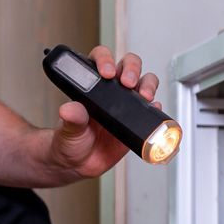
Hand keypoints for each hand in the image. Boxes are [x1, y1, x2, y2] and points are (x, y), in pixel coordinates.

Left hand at [47, 45, 160, 179]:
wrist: (79, 164)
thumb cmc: (70, 140)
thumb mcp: (67, 129)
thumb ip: (71, 119)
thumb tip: (69, 109)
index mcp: (91, 85)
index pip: (101, 59)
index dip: (106, 60)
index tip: (106, 72)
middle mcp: (110, 90)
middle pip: (128, 64)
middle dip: (131, 69)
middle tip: (127, 82)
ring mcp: (125, 103)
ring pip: (143, 81)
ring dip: (147, 84)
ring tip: (144, 95)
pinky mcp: (137, 119)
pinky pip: (151, 108)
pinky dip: (155, 106)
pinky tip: (153, 108)